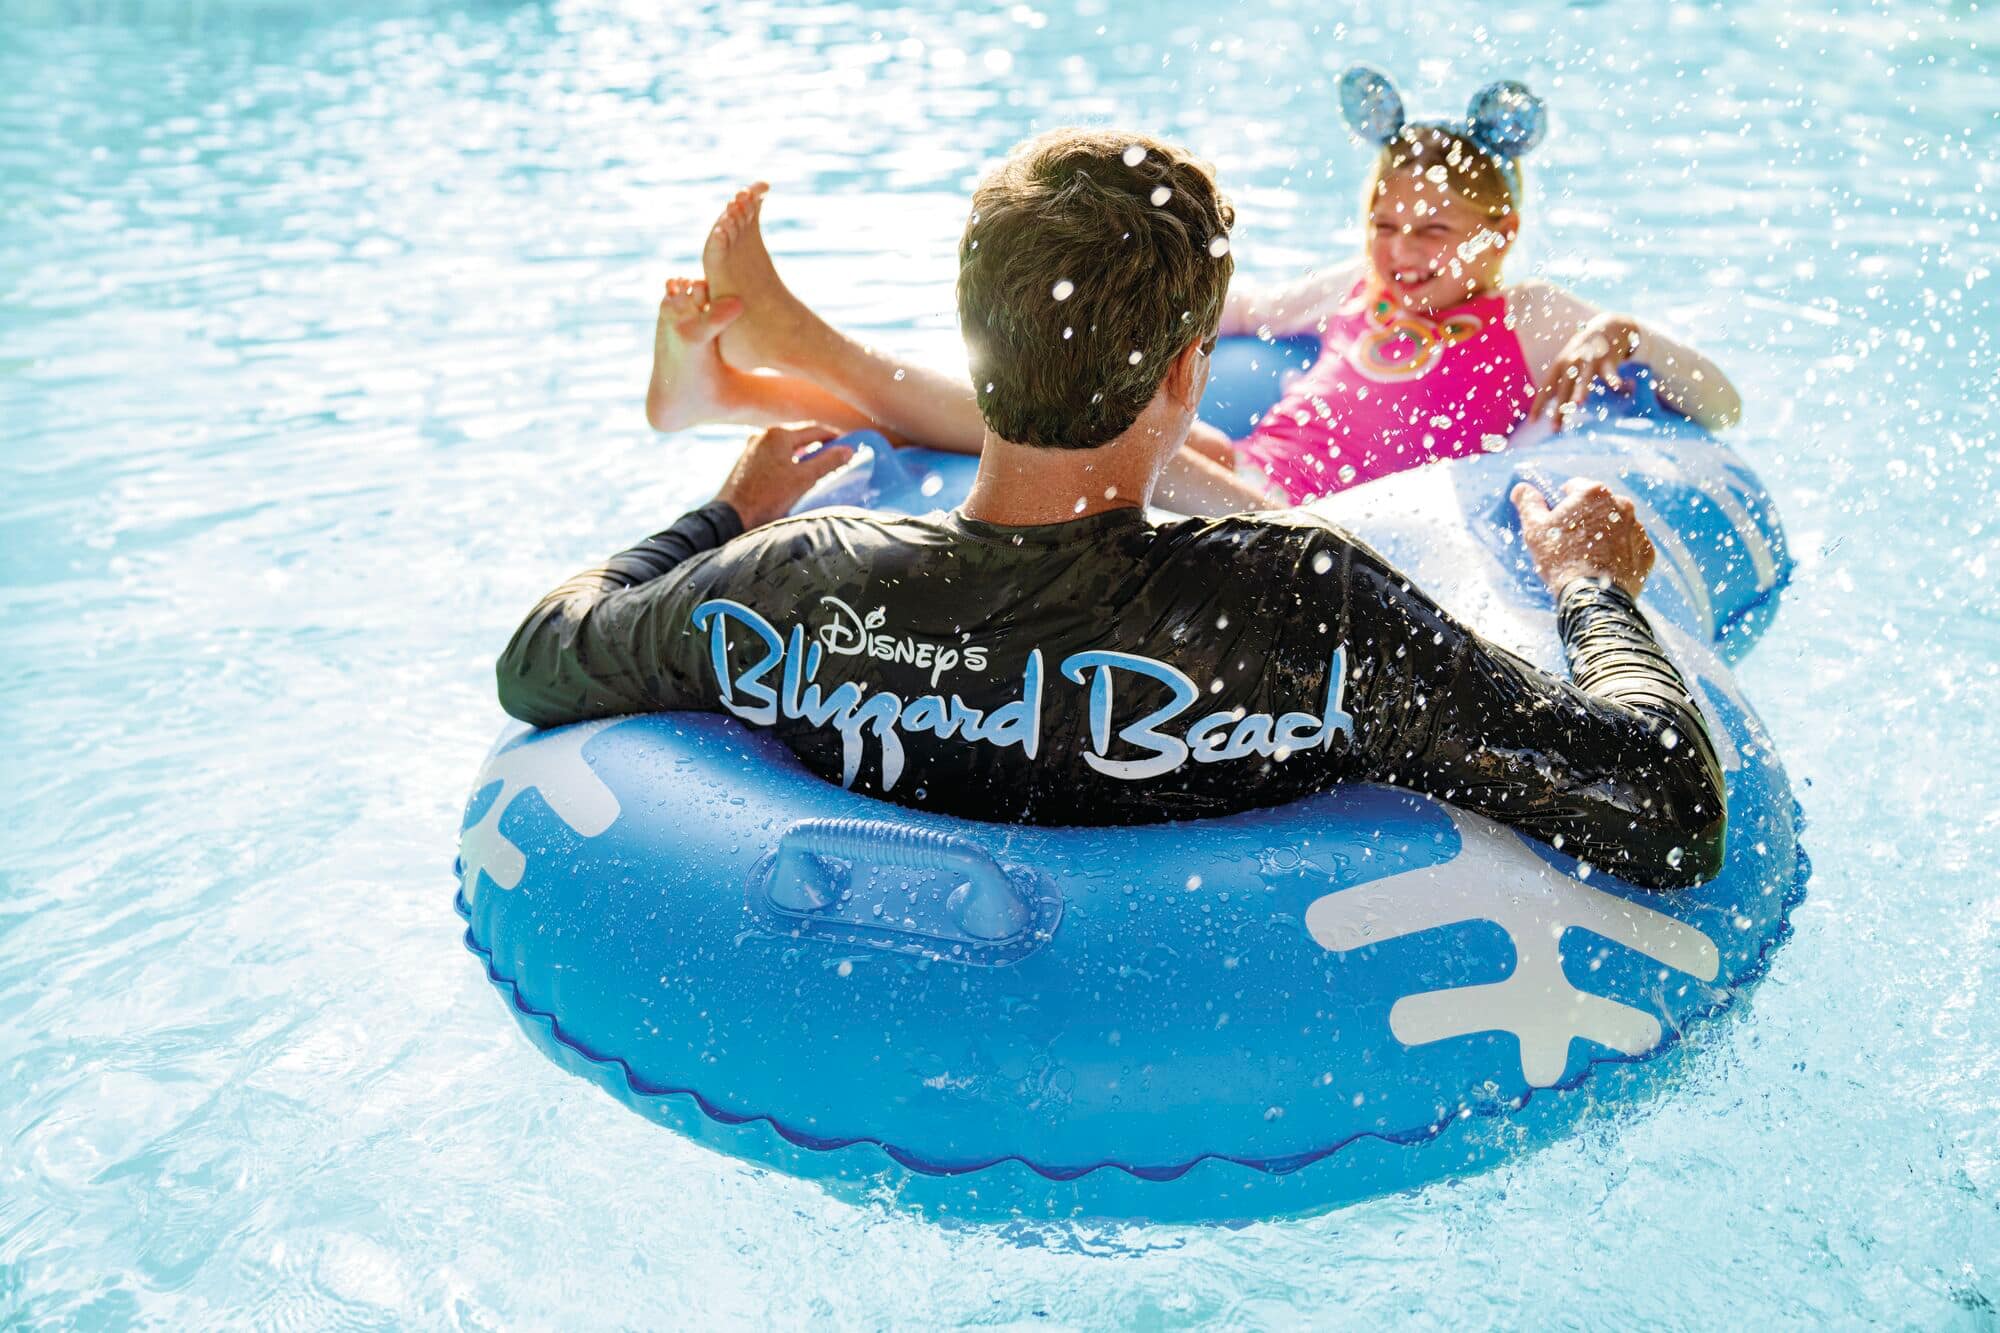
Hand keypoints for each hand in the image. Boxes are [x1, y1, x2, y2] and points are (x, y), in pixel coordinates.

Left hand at [715, 423, 855, 528]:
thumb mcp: (804, 479)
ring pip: (785, 447)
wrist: (730, 517)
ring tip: (817, 467)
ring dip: (803, 454)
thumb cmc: (768, 497)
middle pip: (798, 437)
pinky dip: (787, 461)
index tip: (848, 445)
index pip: (814, 430)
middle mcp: (763, 436)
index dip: (834, 437)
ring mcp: (751, 449)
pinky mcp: (745, 463)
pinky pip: (772, 456)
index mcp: (778, 434)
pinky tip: (793, 475)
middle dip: (818, 446)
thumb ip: (828, 462)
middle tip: (835, 457)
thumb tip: (848, 450)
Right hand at [1511, 477, 1654, 600]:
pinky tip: (1604, 567)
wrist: (1592, 597)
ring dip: (1604, 534)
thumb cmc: (1560, 559)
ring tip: (1588, 558)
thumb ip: (1528, 503)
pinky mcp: (1646, 551)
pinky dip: (1619, 553)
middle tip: (1570, 542)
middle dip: (1585, 518)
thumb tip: (1521, 488)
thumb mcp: (1535, 529)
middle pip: (1598, 506)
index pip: (1574, 487)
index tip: (1557, 522)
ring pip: (1616, 525)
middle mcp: (1622, 504)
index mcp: (1594, 493)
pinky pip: (1630, 546)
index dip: (1562, 503)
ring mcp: (1638, 528)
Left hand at [1530, 314, 1642, 431]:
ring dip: (1582, 390)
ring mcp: (1590, 360)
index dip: (1539, 404)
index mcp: (1560, 365)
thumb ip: (1558, 383)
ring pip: (1585, 378)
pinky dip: (1613, 378)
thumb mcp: (1568, 364)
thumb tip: (1543, 404)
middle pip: (1564, 389)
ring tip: (1579, 404)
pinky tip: (1617, 386)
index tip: (1533, 421)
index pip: (1547, 387)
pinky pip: (1610, 371)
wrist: (1608, 327)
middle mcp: (1572, 361)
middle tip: (1555, 429)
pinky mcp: (1608, 359)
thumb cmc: (1584, 352)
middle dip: (1560, 409)